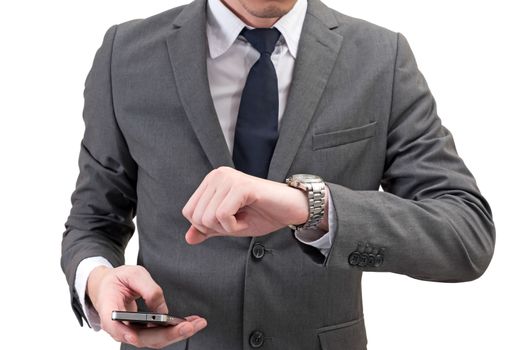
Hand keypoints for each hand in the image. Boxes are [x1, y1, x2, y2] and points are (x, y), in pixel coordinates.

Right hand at [87, 265, 206, 347]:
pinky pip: (160, 334)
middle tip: (189, 326)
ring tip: (198, 323)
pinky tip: (191, 322)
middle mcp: (120, 327)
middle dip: (168, 334)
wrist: (109, 287)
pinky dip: (177, 329)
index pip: (114, 326)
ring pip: (154, 340)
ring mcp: (132, 331)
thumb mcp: (133, 274)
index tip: (135, 336)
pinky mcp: (143, 331)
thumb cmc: (118, 280)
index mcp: (109, 309)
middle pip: (142, 338)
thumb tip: (162, 310)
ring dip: (178, 334)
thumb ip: (148, 288)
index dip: (124, 333)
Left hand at [182, 166, 315, 243]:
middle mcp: (217, 175)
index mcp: (211, 181)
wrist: (291, 209)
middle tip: (239, 220)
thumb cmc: (262, 214)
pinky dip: (234, 226)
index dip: (207, 227)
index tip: (230, 220)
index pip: (189, 212)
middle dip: (217, 228)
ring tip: (245, 217)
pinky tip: (248, 218)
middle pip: (196, 216)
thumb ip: (208, 230)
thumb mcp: (229, 225)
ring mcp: (229, 178)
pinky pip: (222, 216)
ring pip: (208, 217)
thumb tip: (188, 239)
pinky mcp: (241, 186)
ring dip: (228, 228)